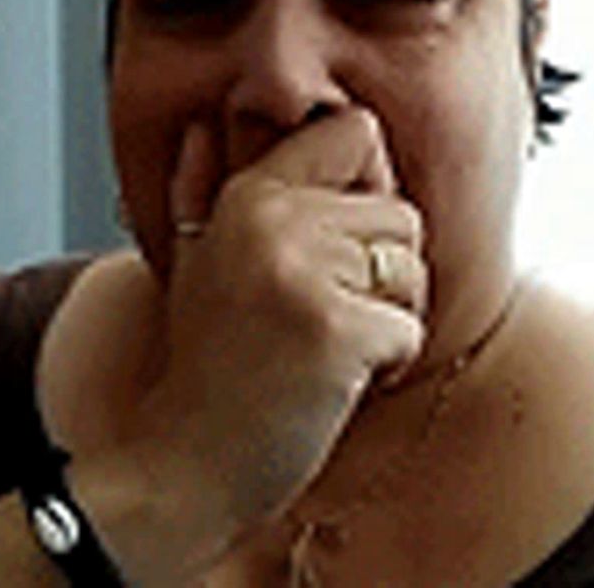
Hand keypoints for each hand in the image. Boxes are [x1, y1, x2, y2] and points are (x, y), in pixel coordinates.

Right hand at [36, 108, 426, 575]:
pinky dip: (388, 365)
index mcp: (249, 194)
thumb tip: (199, 128)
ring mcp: (304, 273)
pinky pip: (410, 330)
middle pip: (401, 212)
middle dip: (383, 271)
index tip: (344, 236)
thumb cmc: (204, 363)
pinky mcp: (335, 330)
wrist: (180, 465)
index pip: (356, 132)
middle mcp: (275, 219)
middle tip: (326, 313)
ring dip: (389, 317)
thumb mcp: (192, 261)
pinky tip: (335, 381)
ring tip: (328, 345)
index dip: (369, 184)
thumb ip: (200, 187)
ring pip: (413, 269)